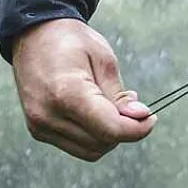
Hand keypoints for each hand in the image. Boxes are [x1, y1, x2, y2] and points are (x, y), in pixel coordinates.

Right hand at [11, 18, 155, 160]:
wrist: (36, 37)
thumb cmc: (73, 43)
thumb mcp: (104, 60)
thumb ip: (119, 94)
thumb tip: (140, 117)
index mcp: (67, 94)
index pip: (110, 129)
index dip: (137, 129)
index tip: (151, 118)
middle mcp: (49, 116)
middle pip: (101, 143)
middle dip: (125, 130)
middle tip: (136, 107)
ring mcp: (40, 126)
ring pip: (89, 151)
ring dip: (109, 135)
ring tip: (115, 106)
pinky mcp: (38, 130)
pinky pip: (75, 145)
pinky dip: (93, 136)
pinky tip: (98, 112)